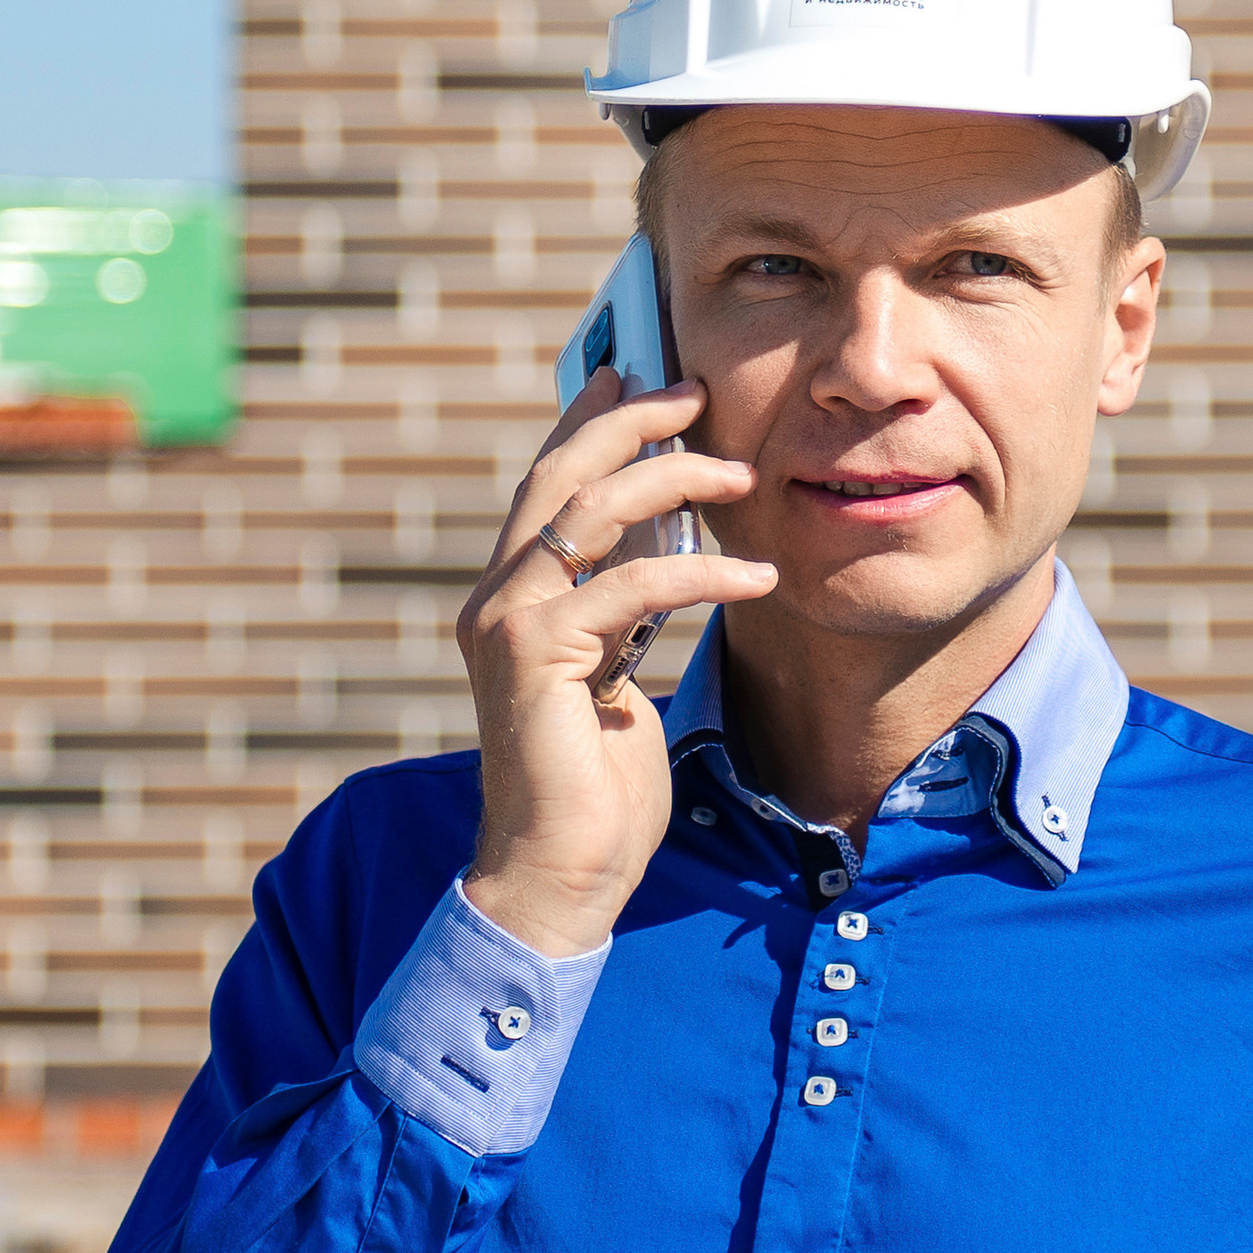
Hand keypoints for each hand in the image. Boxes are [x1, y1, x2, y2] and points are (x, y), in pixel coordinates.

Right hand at [456, 370, 775, 959]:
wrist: (557, 877)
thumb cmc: (597, 792)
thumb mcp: (619, 679)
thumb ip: (625, 619)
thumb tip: (668, 557)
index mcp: (510, 601)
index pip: (547, 489)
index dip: (588, 424)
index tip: (636, 375)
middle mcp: (496, 600)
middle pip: (560, 477)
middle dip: (628, 421)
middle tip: (694, 389)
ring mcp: (506, 624)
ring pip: (591, 513)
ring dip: (673, 480)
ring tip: (742, 471)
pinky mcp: (534, 656)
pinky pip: (631, 587)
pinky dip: (700, 573)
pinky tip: (757, 574)